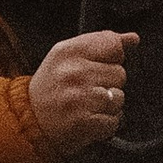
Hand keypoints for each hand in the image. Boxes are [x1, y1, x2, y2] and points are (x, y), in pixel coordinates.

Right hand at [29, 30, 136, 154]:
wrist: (29, 120)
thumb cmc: (52, 86)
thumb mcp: (68, 56)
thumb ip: (101, 44)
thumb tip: (133, 38)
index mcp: (68, 51)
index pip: (113, 44)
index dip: (112, 57)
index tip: (98, 66)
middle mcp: (74, 72)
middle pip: (120, 73)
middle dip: (109, 83)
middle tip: (86, 90)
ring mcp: (79, 99)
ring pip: (120, 98)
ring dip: (109, 106)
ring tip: (87, 106)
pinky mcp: (84, 123)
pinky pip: (115, 121)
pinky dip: (106, 124)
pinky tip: (89, 120)